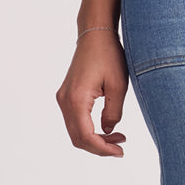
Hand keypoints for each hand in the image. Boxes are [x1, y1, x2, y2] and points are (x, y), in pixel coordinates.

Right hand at [56, 31, 128, 156]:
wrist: (96, 33)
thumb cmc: (108, 54)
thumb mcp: (118, 85)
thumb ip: (114, 112)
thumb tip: (108, 131)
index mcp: (76, 99)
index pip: (86, 136)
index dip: (102, 148)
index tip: (119, 151)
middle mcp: (65, 100)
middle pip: (78, 137)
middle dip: (99, 146)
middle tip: (120, 146)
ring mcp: (63, 97)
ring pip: (75, 130)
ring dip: (94, 138)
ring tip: (117, 137)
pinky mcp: (66, 94)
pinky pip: (74, 120)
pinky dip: (88, 128)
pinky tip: (105, 127)